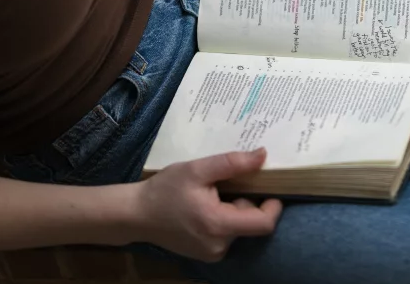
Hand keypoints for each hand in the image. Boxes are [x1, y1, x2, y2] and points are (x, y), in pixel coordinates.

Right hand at [131, 148, 281, 261]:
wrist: (136, 215)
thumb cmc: (165, 190)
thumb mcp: (198, 169)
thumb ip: (232, 163)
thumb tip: (263, 155)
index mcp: (219, 225)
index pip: (264, 224)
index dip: (273, 206)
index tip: (269, 188)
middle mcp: (219, 246)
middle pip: (251, 223)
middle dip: (246, 202)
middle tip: (226, 184)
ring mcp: (212, 253)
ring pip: (239, 228)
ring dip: (234, 210)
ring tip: (212, 194)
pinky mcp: (206, 254)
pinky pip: (227, 235)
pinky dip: (224, 219)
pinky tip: (206, 207)